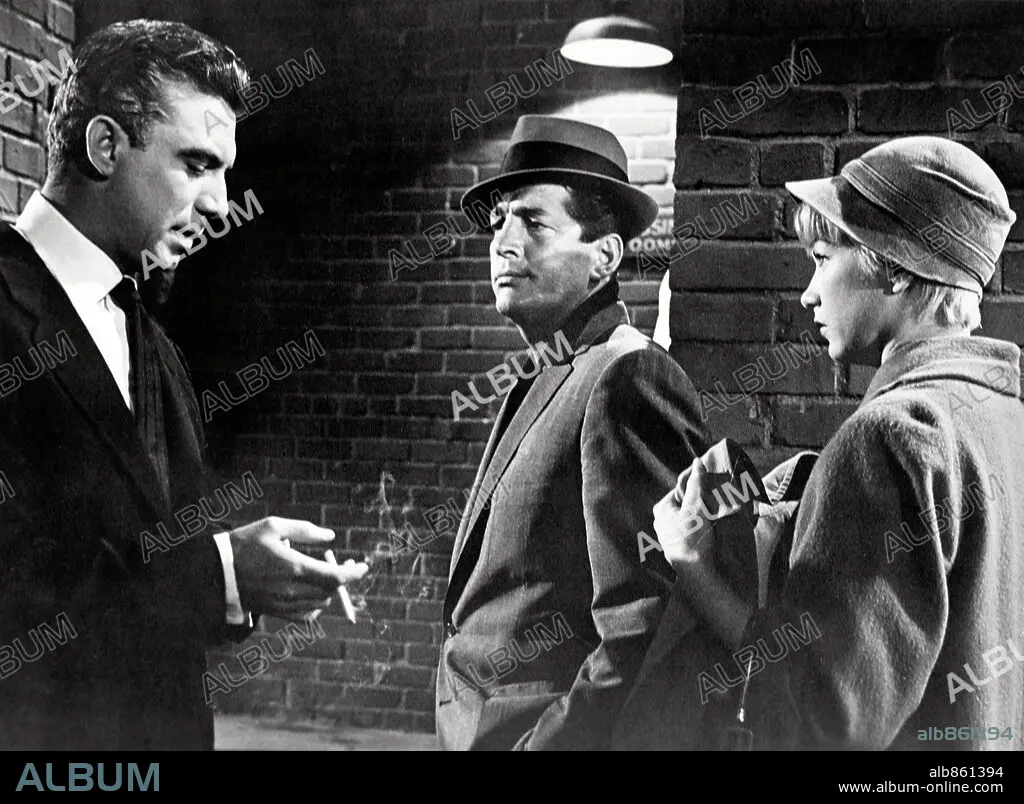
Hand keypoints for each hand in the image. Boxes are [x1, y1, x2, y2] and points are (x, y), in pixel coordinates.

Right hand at [230, 517, 367, 621]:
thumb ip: (305, 530)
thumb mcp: (274, 526)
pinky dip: (316, 605)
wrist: (218, 571)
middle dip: (342, 577)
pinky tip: (312, 592)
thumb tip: (330, 537)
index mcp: (295, 567)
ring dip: (328, 590)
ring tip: (325, 573)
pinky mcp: (277, 612)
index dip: (354, 574)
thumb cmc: (246, 544)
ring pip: (321, 603)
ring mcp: (285, 604)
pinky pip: (306, 616)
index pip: (335, 577)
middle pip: (331, 590)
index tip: (364, 567)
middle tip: (343, 562)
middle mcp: (292, 590)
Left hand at [653, 458, 715, 571]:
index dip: (697, 489)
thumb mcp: (696, 507)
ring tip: (714, 517)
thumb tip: (697, 463)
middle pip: (684, 505)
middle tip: (714, 504)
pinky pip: (689, 532)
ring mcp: (668, 537)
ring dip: (700, 517)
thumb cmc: (693, 537)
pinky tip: (710, 532)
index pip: (681, 491)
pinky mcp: (678, 548)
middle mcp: (660, 522)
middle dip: (699, 503)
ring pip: (687, 519)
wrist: (697, 573)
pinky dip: (699, 529)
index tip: (711, 491)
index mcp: (661, 510)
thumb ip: (696, 485)